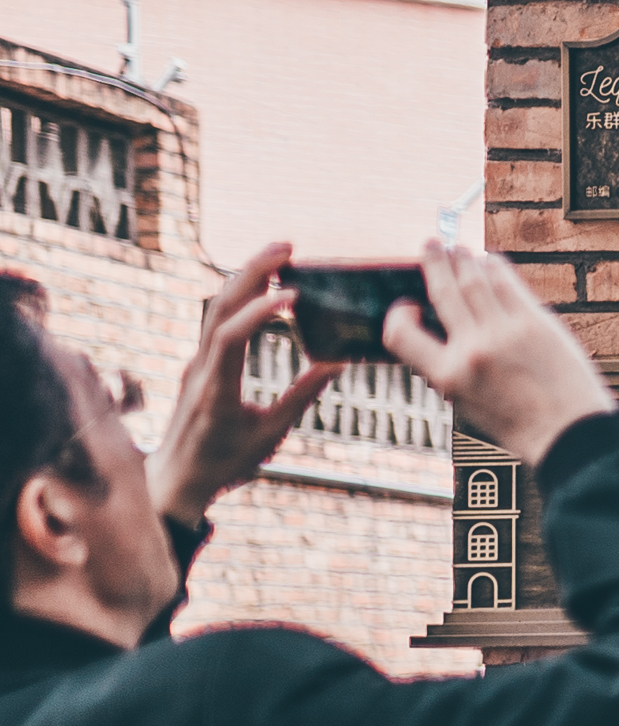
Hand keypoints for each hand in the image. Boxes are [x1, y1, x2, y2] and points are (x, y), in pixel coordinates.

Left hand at [150, 245, 336, 526]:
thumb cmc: (225, 463)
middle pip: (219, 307)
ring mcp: (196, 365)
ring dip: (245, 278)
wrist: (176, 479)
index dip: (261, 311)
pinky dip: (241, 299)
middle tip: (286, 246)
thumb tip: (335, 363)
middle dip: (251, 272)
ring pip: (214, 309)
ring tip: (279, 256)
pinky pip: (217, 322)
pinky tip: (262, 290)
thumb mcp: (270, 435)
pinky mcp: (199, 365)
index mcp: (216, 390)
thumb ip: (301, 397)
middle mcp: (200, 370)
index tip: (295, 295)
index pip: (232, 337)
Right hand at [379, 241, 615, 465]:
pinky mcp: (536, 322)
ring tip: (457, 247)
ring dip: (463, 258)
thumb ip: (451, 367)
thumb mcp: (468, 403)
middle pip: (443, 291)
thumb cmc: (520, 424)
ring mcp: (505, 332)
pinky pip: (508, 283)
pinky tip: (490, 259)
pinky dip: (495, 266)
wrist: (570, 433)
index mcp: (447, 376)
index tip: (409, 304)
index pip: (399, 333)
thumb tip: (444, 328)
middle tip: (429, 244)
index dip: (398, 314)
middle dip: (434, 262)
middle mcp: (472, 349)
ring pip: (475, 279)